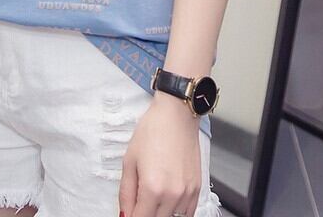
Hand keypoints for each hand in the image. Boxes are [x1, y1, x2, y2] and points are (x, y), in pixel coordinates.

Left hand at [119, 91, 202, 216]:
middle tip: (140, 200)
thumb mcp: (129, 160)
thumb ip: (126, 193)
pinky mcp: (197, 188)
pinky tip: (168, 197)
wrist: (176, 115)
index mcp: (152, 188)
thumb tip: (125, 214)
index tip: (129, 213)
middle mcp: (172, 194)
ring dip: (161, 212)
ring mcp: (187, 193)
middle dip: (145, 214)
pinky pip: (188, 213)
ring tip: (154, 194)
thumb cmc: (153, 130)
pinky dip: (177, 211)